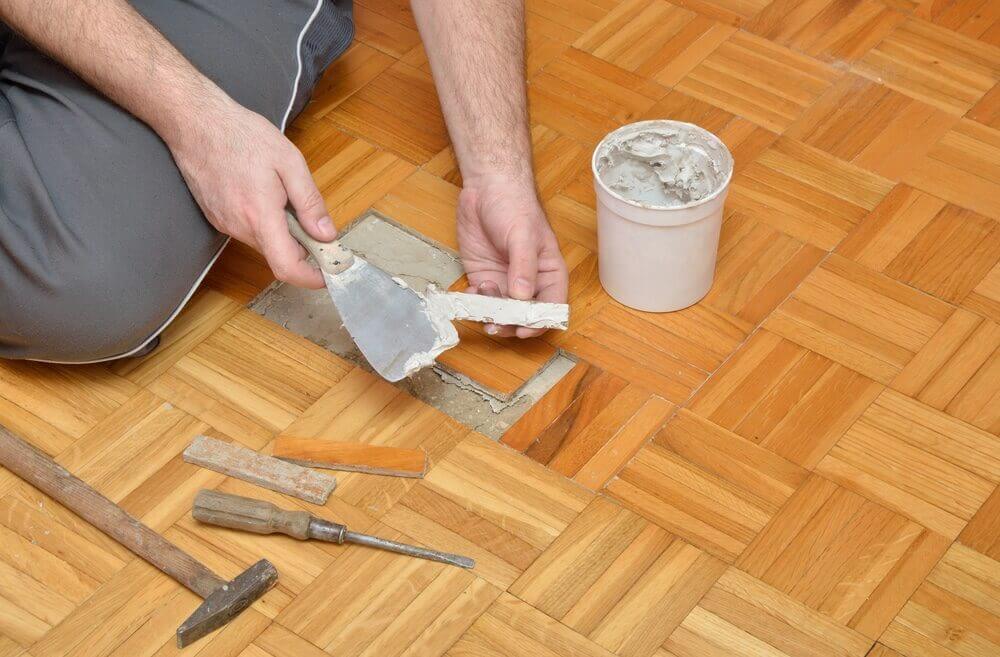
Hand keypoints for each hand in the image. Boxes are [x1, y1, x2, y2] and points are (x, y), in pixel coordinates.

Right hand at [167, 98, 334, 288]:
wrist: (195, 121)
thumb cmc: (242, 134)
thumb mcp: (290, 162)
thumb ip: (310, 202)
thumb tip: (326, 234)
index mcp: (260, 216)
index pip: (287, 267)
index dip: (311, 278)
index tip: (328, 274)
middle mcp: (239, 227)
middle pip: (278, 257)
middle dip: (303, 249)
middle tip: (319, 227)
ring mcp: (225, 224)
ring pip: (264, 244)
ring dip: (283, 233)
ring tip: (287, 200)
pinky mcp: (217, 218)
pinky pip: (248, 231)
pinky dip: (265, 224)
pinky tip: (266, 196)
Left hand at [456, 175, 567, 337]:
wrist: (485, 188)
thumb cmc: (513, 205)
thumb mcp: (522, 235)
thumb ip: (523, 267)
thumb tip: (523, 296)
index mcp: (549, 272)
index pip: (551, 305)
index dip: (539, 321)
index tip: (522, 328)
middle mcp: (529, 282)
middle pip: (525, 315)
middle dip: (511, 322)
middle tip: (495, 322)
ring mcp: (506, 281)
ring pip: (502, 312)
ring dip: (491, 313)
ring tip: (482, 296)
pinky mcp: (484, 277)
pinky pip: (482, 301)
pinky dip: (475, 304)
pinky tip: (470, 292)